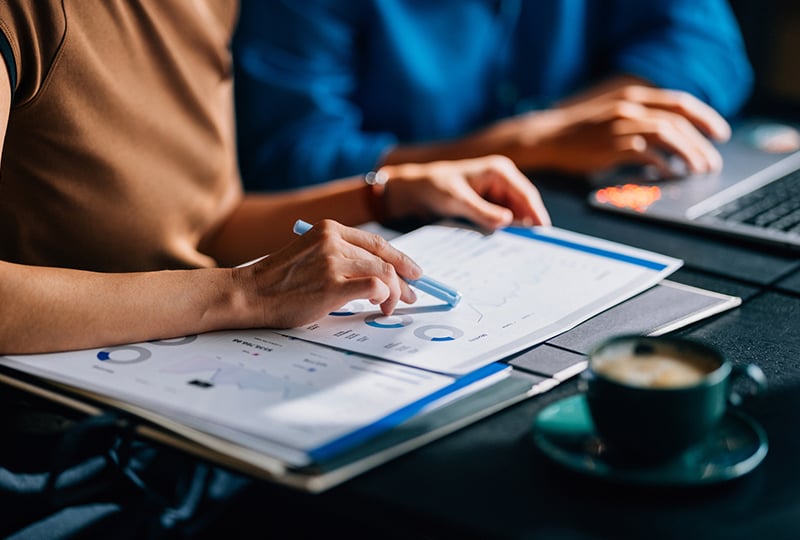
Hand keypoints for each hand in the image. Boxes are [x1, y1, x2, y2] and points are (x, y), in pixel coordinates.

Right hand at [236, 220, 421, 327]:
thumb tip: (378, 273)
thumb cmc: (279, 281)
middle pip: (384, 258)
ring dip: (396, 293)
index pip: (376, 242)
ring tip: (392, 307)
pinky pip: (375, 287)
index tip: (413, 271)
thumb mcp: (311, 254)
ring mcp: (333, 262)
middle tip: (412, 295)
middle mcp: (333, 241)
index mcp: (329, 230)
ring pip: (384, 273)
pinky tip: (380, 307)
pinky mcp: (332, 286)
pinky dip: (385, 298)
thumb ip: (339, 256)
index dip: (400, 257)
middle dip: (404, 280)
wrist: (250, 293)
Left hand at [380, 155, 550, 229]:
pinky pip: (505, 217)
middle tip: (537, 246)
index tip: (543, 232)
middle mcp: (503, 178)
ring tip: (524, 248)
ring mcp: (498, 191)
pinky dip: (507, 228)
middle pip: (525, 204)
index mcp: (499, 170)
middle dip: (529, 223)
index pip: (526, 194)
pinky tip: (508, 242)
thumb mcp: (458, 200)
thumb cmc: (435, 187)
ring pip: (516, 213)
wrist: (418, 189)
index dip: (537, 213)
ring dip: (518, 228)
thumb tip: (507, 221)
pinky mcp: (491, 202)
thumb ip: (482, 211)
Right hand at [493, 84, 730, 177]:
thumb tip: (666, 137)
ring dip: (689, 154)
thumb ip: (637, 118)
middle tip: (712, 162)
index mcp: (633, 97)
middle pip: (678, 122)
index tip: (720, 133)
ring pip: (668, 136)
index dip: (705, 117)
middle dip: (701, 143)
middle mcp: (630, 107)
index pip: (680, 103)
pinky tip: (670, 175)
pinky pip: (647, 155)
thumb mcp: (611, 114)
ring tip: (699, 170)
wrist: (547, 136)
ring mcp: (621, 125)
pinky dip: (663, 166)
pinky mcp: (612, 145)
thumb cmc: (578, 131)